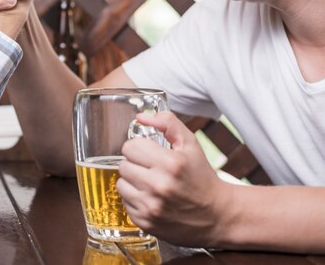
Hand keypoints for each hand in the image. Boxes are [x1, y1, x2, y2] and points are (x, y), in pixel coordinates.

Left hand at [116, 111, 231, 246]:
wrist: (218, 215)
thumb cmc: (202, 177)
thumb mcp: (190, 144)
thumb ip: (167, 123)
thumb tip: (141, 117)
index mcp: (170, 163)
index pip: (130, 147)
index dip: (139, 147)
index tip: (149, 153)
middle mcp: (159, 186)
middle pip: (123, 165)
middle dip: (136, 164)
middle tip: (151, 169)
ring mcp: (151, 206)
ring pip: (121, 184)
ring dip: (132, 182)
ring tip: (150, 183)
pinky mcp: (146, 222)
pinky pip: (125, 202)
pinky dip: (135, 199)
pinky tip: (151, 198)